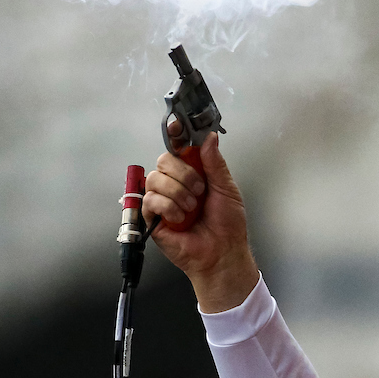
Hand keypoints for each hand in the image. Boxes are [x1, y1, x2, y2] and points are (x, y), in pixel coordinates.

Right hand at [144, 124, 257, 311]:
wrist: (222, 253)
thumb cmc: (227, 225)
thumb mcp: (227, 189)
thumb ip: (215, 163)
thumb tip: (208, 137)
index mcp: (193, 173)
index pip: (178, 148)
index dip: (175, 134)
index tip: (176, 124)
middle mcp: (175, 183)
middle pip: (163, 160)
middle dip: (183, 173)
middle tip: (200, 190)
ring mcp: (162, 200)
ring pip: (156, 178)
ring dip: (178, 192)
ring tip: (192, 208)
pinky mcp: (152, 217)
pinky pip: (150, 200)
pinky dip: (168, 207)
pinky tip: (180, 218)